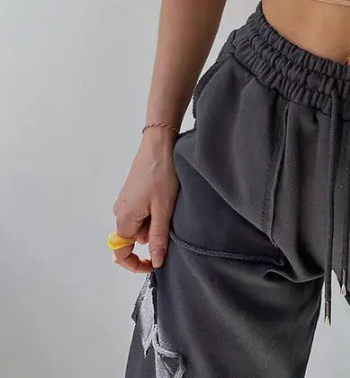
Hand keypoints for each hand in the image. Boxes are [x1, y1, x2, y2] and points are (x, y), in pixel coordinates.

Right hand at [111, 129, 178, 272]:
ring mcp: (125, 201)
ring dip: (155, 221)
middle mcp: (120, 211)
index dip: (136, 264)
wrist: (159, 144)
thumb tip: (156, 261)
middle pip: (133, 238)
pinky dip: (154, 210)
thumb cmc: (161, 173)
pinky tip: (166, 197)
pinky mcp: (133, 192)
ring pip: (140, 224)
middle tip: (170, 220)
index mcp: (124, 218)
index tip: (155, 263)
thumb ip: (158, 237)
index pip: (121, 253)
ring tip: (169, 203)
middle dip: (152, 236)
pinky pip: (142, 211)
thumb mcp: (164, 209)